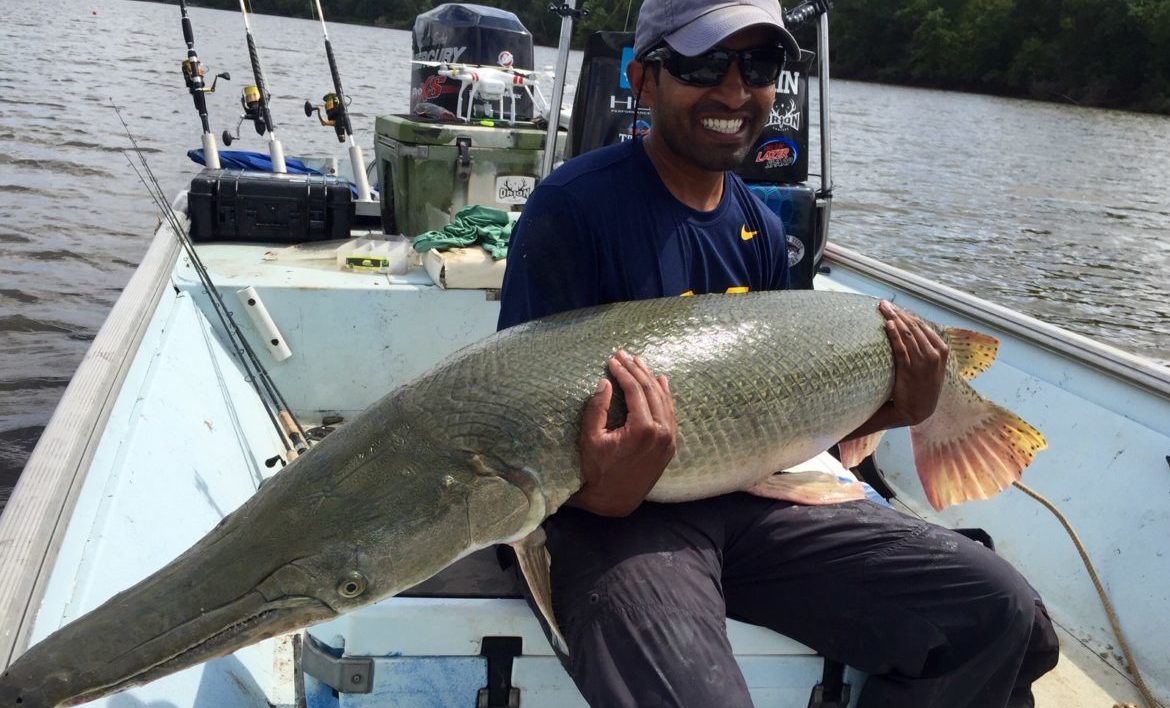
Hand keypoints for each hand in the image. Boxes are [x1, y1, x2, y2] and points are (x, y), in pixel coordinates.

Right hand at [571, 351, 676, 516]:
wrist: (614, 500)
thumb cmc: (597, 470)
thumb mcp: (590, 439)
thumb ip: (597, 409)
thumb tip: (605, 383)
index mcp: (643, 429)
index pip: (635, 390)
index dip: (622, 372)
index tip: (612, 360)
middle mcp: (661, 433)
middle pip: (651, 391)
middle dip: (636, 370)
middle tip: (624, 355)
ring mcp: (669, 440)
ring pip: (663, 400)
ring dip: (651, 379)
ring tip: (639, 362)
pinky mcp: (670, 445)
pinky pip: (670, 414)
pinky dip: (665, 396)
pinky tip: (661, 381)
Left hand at [879, 300, 948, 425]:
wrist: (918, 409)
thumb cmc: (923, 386)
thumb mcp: (933, 366)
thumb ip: (927, 348)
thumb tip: (912, 330)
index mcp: (942, 350)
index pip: (922, 326)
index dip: (907, 314)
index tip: (894, 307)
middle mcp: (934, 354)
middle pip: (913, 326)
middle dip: (897, 312)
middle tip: (883, 304)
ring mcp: (922, 362)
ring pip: (907, 334)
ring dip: (894, 318)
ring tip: (882, 309)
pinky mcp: (909, 370)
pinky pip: (901, 348)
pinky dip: (894, 334)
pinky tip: (888, 324)